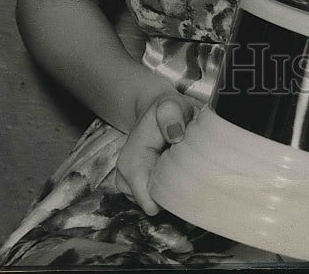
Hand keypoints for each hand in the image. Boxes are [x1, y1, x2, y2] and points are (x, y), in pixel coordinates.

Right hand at [115, 90, 200, 214]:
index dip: (167, 196)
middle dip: (169, 194)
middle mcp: (125, 173)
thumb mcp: (171, 105)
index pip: (145, 196)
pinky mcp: (133, 186)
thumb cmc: (165, 109)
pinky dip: (162, 189)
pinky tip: (169, 172)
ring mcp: (127, 182)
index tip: (183, 181)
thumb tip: (175, 136)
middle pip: (151, 203)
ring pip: (151, 203)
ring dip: (167, 191)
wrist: (154, 109)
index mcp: (133, 157)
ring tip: (176, 167)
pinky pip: (151, 199)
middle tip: (183, 171)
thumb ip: (172, 116)